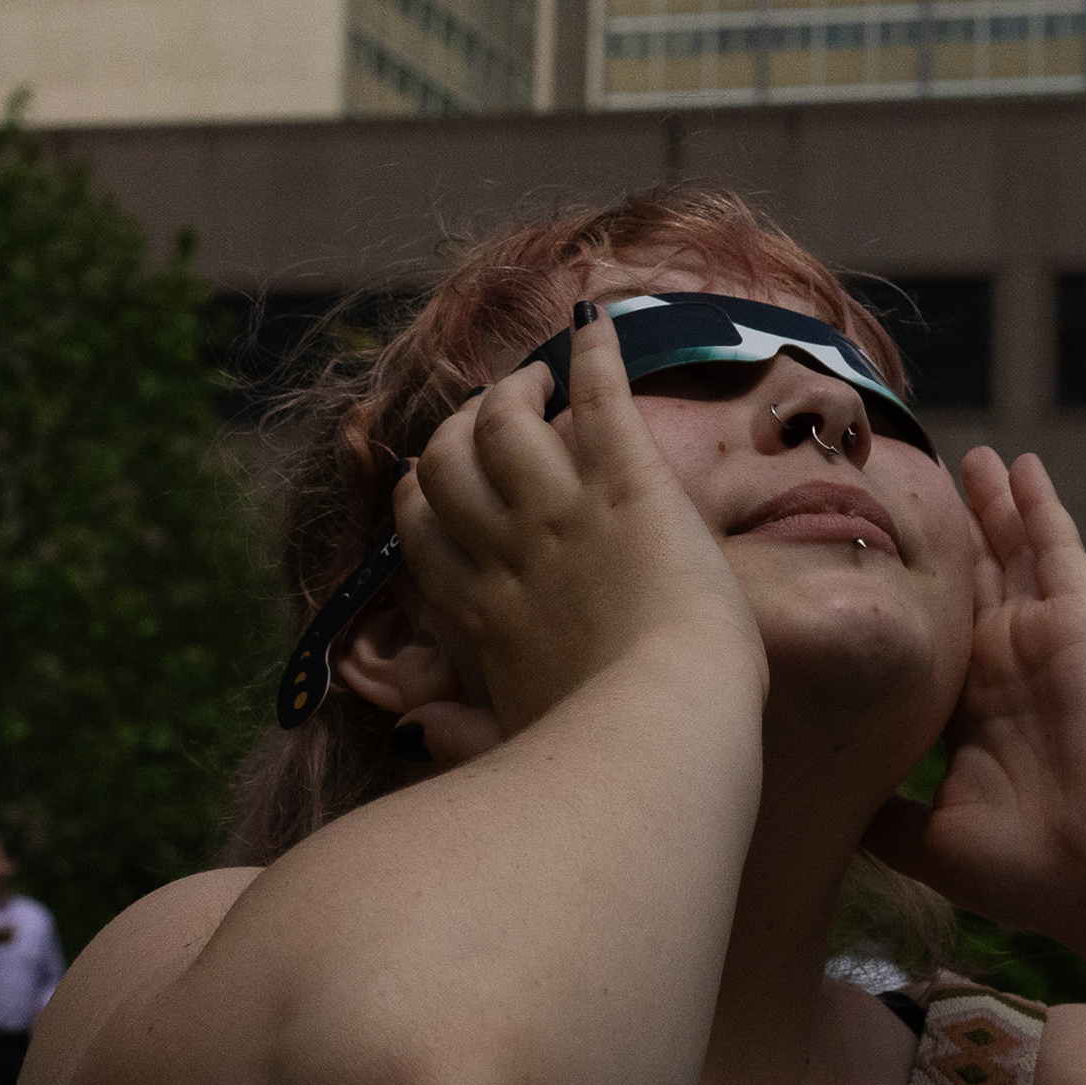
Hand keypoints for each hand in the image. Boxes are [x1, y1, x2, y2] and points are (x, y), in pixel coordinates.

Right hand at [389, 305, 764, 754]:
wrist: (665, 728)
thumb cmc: (598, 761)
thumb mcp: (510, 753)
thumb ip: (461, 738)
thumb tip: (420, 729)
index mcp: (476, 614)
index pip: (421, 533)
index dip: (422, 499)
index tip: (436, 486)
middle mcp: (506, 549)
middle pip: (447, 465)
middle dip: (458, 434)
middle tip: (495, 420)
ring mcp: (563, 509)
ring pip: (504, 421)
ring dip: (515, 391)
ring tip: (536, 381)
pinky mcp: (629, 484)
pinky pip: (602, 398)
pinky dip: (595, 354)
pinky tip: (599, 323)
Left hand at [865, 450, 1085, 973]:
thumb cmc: (1035, 871)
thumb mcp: (930, 842)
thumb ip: (882, 812)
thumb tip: (823, 796)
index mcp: (973, 714)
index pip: (931, 639)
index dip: (903, 601)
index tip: (854, 563)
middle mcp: (1007, 670)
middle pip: (968, 583)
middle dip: (944, 536)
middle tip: (903, 482)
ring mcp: (1046, 642)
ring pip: (1008, 554)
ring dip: (988, 506)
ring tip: (965, 457)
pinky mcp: (1082, 625)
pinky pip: (1058, 549)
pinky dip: (1040, 505)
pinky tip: (1020, 465)